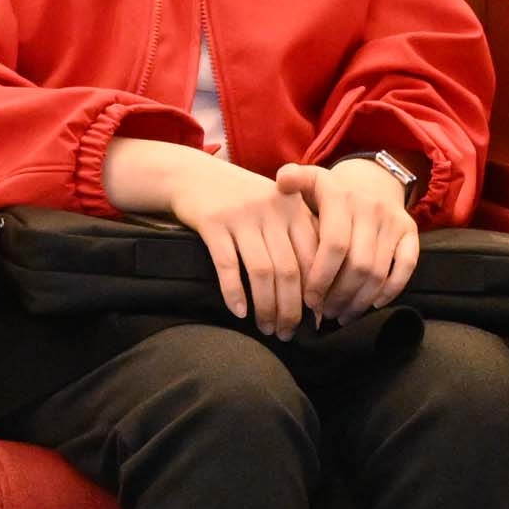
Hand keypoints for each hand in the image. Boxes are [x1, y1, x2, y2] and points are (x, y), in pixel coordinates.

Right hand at [109, 139, 318, 336]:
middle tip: (287, 333)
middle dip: (291, 309)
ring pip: (262, 272)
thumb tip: (316, 298)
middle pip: (290, 270)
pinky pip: (227, 265)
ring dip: (266, 307)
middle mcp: (273, 210)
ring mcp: (242, 215)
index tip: (314, 320)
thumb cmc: (240, 200)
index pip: (315, 259)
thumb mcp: (276, 210)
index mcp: (295, 209)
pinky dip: (234, 292)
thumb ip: (299, 240)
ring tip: (265, 328)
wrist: (192, 175)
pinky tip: (238, 311)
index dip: (316, 294)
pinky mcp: (212, 222)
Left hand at [285, 158, 419, 321]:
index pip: (333, 245)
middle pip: (358, 264)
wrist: (370, 179)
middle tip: (323, 312)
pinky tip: (373, 304)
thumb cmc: (328, 193)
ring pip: (379, 271)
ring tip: (341, 314)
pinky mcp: (410, 231)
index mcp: (339, 197)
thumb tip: (281, 181)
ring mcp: (392, 221)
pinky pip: (406, 266)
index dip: (321, 276)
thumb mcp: (308, 181)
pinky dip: (391, 289)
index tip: (308, 299)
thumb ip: (292, 180)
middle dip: (339, 294)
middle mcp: (369, 208)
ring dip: (360, 298)